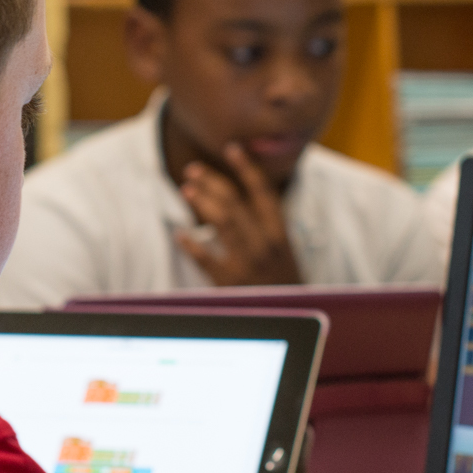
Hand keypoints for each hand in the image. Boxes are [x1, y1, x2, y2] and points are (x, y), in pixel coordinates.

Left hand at [176, 144, 302, 286]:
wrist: (292, 323)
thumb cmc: (285, 288)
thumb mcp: (285, 256)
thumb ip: (268, 230)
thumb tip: (247, 202)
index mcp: (281, 236)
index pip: (264, 193)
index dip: (247, 168)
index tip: (232, 149)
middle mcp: (265, 246)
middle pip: (236, 203)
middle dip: (213, 182)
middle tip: (194, 169)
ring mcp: (248, 265)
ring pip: (223, 223)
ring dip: (203, 202)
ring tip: (187, 188)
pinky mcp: (231, 284)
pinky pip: (207, 260)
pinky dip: (192, 245)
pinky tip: (181, 235)